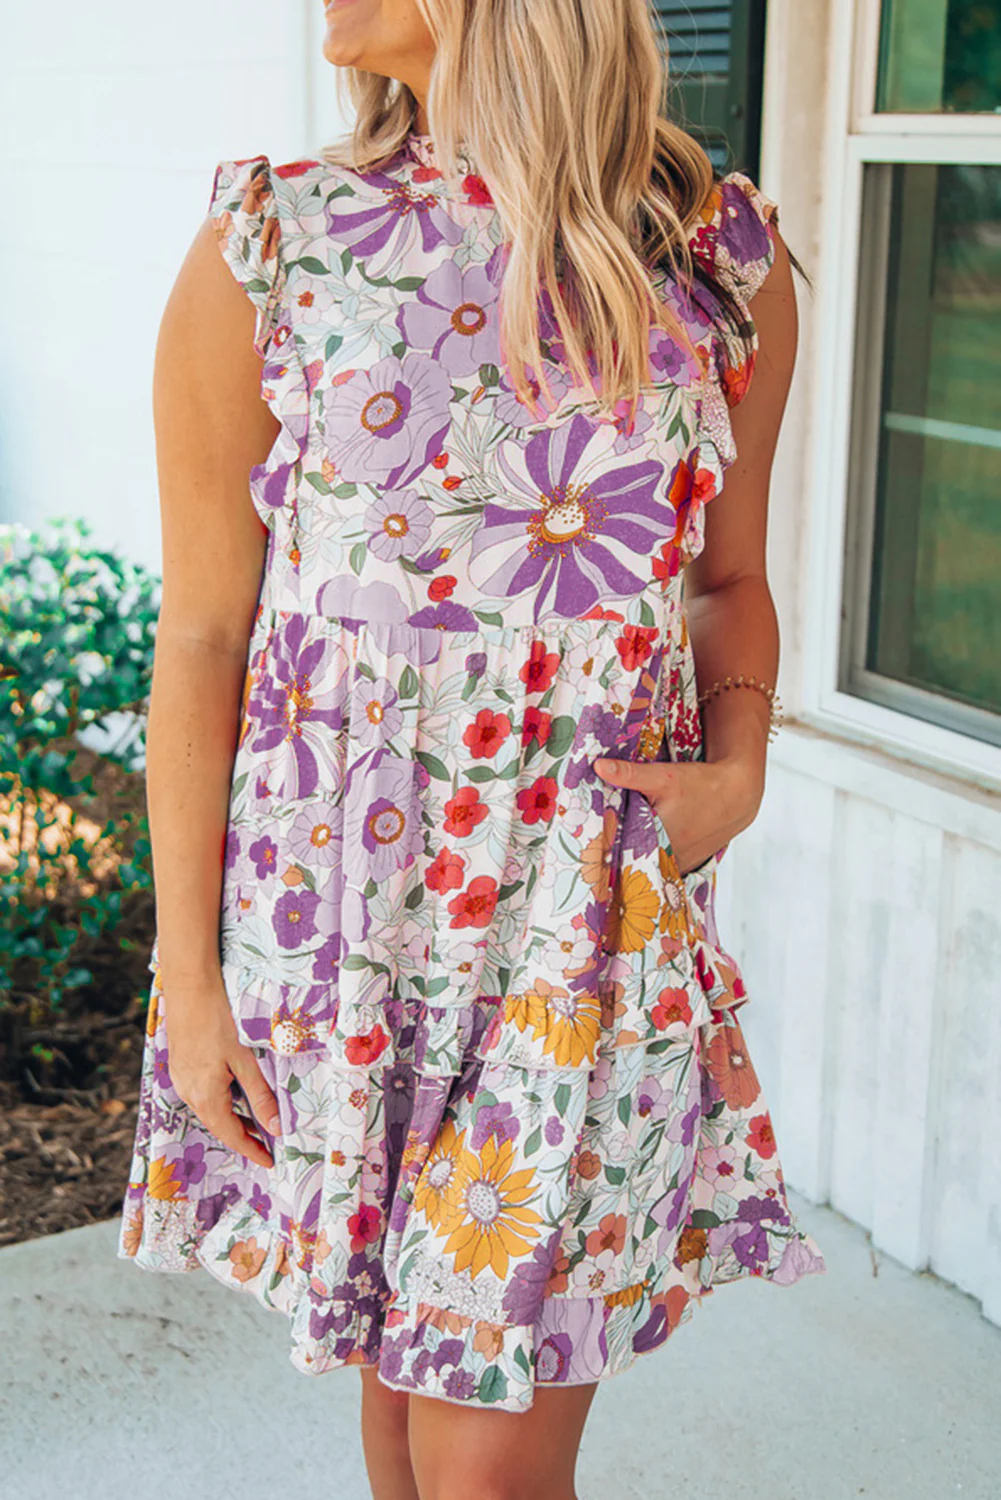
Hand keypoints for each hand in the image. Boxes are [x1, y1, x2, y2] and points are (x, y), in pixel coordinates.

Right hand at [162, 973, 279, 1170]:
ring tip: (258, 1122)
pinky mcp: (181, 1065)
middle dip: (244, 1136)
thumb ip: (260, 1095)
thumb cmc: (218, 1019)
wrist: (189, 986)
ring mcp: (182, 1078)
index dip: (251, 1150)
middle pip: (219, 1124)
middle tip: (269, 1144)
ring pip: (211, 1108)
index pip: (231, 1135)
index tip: (269, 1161)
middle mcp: (189, 1092)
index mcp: (205, 1096)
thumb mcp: (245, 1059)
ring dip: (233, 1118)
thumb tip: (276, 1127)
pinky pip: (203, 1093)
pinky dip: (222, 1101)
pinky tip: (236, 1093)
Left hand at [593, 753, 762, 875]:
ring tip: (607, 855)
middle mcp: (668, 859)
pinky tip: (636, 851)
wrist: (735, 795)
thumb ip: (629, 773)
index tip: (582, 847)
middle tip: (589, 851)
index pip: (617, 852)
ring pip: (644, 867)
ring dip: (630, 859)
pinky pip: (658, 868)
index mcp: (657, 840)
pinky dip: (647, 861)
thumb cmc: (701, 785)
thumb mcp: (663, 776)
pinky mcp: (684, 866)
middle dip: (612, 855)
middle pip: (630, 861)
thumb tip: (598, 766)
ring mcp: (677, 866)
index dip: (599, 849)